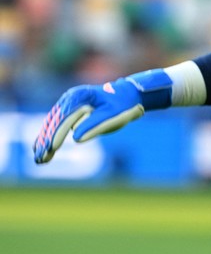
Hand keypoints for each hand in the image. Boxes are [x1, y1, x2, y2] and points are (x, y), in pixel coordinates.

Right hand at [33, 70, 172, 163]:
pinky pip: (56, 123)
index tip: (51, 149)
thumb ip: (94, 126)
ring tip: (39, 158)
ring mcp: (68, 103)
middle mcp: (70, 98)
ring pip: (52, 124)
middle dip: (46, 140)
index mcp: (80, 96)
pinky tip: (40, 147)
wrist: (128, 94)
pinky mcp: (69, 109)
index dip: (56, 135)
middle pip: (54, 122)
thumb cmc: (122, 105)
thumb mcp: (112, 116)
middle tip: (41, 159)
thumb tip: (76, 139)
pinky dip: (49, 135)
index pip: (64, 119)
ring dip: (45, 140)